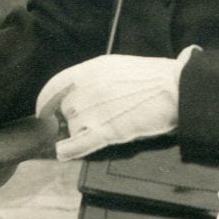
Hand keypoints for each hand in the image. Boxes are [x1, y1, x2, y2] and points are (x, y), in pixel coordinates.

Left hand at [35, 47, 196, 161]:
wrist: (174, 88)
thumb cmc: (152, 76)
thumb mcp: (116, 66)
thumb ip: (95, 77)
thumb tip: (79, 89)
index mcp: (89, 70)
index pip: (53, 87)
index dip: (46, 102)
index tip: (44, 112)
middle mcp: (85, 89)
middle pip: (64, 111)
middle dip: (75, 118)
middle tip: (98, 118)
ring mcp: (93, 111)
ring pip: (73, 129)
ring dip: (83, 132)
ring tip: (106, 127)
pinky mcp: (105, 131)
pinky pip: (76, 145)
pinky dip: (68, 151)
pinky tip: (64, 152)